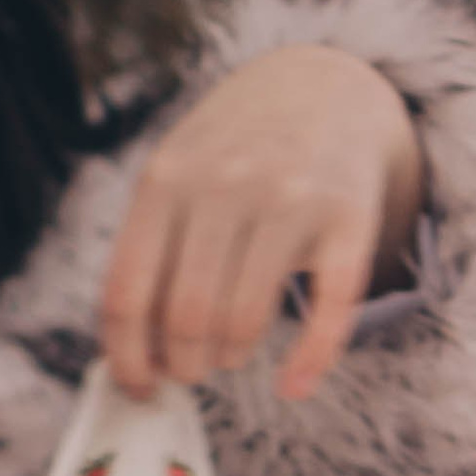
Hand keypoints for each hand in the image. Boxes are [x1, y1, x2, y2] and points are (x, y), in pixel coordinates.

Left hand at [99, 46, 424, 403]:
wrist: (324, 88)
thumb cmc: (232, 152)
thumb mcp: (175, 173)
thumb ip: (150, 249)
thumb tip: (134, 354)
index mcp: (165, 180)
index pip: (128, 295)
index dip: (127, 359)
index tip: (139, 387)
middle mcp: (225, 185)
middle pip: (186, 317)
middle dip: (184, 364)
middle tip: (192, 369)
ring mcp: (290, 200)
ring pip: (245, 320)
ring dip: (231, 358)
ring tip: (230, 354)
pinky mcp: (348, 219)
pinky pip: (328, 310)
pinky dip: (309, 363)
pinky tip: (293, 385)